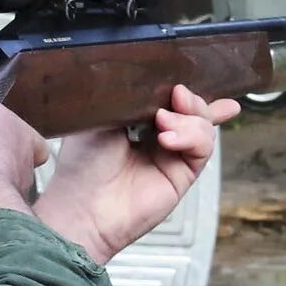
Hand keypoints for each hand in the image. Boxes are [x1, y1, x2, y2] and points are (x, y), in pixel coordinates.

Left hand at [34, 85, 239, 265]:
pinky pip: (203, 148)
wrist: (82, 208)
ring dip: (189, 117)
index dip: (182, 85)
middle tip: (177, 94)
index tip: (181, 77)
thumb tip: (167, 85)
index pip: (168, 97)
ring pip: (202, 125)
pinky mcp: (183, 175)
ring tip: (162, 122)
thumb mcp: (103, 115)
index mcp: (136, 120)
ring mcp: (173, 156)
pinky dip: (192, 136)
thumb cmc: (82, 165)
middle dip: (191, 98)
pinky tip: (168, 139)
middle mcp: (157, 137)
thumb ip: (135, 95)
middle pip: (192, 108)